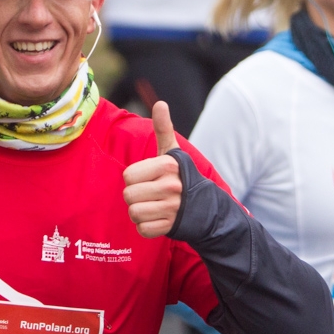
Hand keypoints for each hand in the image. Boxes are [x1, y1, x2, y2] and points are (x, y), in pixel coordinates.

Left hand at [122, 101, 182, 237]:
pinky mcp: (172, 227)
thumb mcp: (173, 153)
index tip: (149, 178)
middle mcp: (171, 186)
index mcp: (167, 165)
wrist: (206, 207)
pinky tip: (158, 219)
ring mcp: (172, 208)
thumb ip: (164, 129)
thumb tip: (160, 103)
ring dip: (139, 213)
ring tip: (154, 206)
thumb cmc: (181, 176)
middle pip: (128, 196)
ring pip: (134, 213)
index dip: (135, 179)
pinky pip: (143, 230)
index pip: (128, 176)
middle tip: (150, 194)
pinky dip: (147, 227)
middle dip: (135, 197)